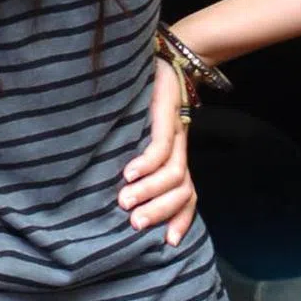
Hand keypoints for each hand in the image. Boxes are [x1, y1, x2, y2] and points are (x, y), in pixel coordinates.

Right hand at [119, 60, 196, 246]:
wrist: (164, 56)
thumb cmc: (145, 99)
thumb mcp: (142, 134)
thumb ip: (137, 159)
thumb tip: (112, 186)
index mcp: (176, 157)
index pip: (188, 195)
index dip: (180, 219)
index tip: (167, 244)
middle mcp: (180, 149)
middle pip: (182, 191)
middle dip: (160, 211)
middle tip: (134, 224)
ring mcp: (175, 133)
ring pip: (172, 174)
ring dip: (149, 191)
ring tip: (124, 200)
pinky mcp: (166, 116)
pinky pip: (160, 147)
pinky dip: (146, 164)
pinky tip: (127, 173)